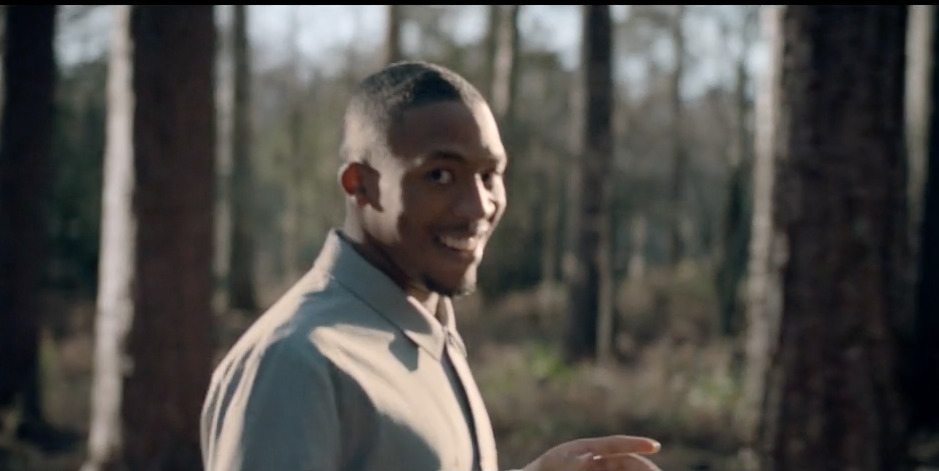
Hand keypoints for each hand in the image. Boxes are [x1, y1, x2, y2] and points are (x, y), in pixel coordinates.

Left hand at [521, 435, 661, 470]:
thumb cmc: (542, 470)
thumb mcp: (554, 464)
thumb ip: (572, 461)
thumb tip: (591, 457)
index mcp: (588, 448)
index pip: (617, 444)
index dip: (636, 443)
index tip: (655, 445)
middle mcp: (597, 459)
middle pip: (626, 461)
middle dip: (644, 466)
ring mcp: (598, 470)